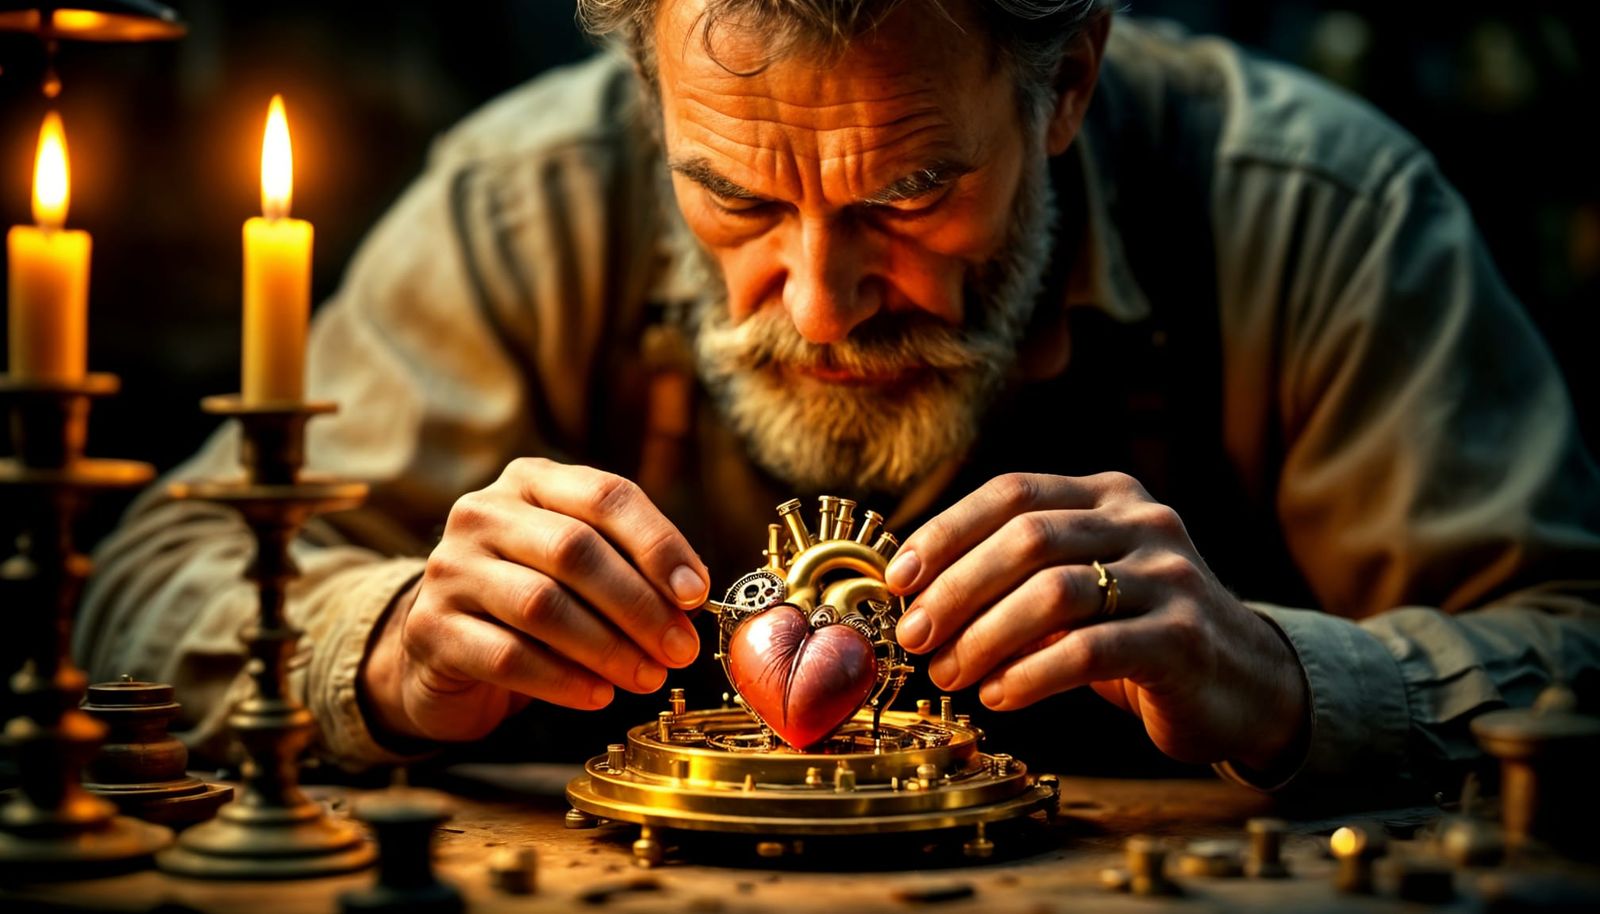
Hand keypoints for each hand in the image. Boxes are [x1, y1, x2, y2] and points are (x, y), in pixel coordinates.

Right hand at [361, 458, 708, 742]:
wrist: (444, 650)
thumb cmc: (531, 603)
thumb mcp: (579, 568)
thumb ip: (629, 568)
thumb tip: (691, 599)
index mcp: (531, 482)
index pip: (605, 495)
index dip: (658, 544)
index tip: (696, 593)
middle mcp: (484, 513)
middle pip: (574, 550)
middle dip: (639, 605)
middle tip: (680, 650)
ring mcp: (450, 569)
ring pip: (542, 604)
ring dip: (608, 647)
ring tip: (647, 677)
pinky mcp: (431, 629)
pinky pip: (508, 656)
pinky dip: (564, 680)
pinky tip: (598, 695)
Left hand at [887, 472, 1307, 770]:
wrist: (1242, 682)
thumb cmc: (1134, 632)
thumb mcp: (1081, 583)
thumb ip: (1018, 572)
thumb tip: (914, 590)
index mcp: (1108, 495)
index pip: (1012, 491)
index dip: (947, 532)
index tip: (900, 580)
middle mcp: (1143, 522)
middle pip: (1026, 539)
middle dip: (956, 590)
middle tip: (916, 637)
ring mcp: (1170, 576)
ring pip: (1054, 593)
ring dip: (985, 636)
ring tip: (951, 674)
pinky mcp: (1183, 638)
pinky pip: (1090, 649)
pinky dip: (1030, 674)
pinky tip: (999, 697)